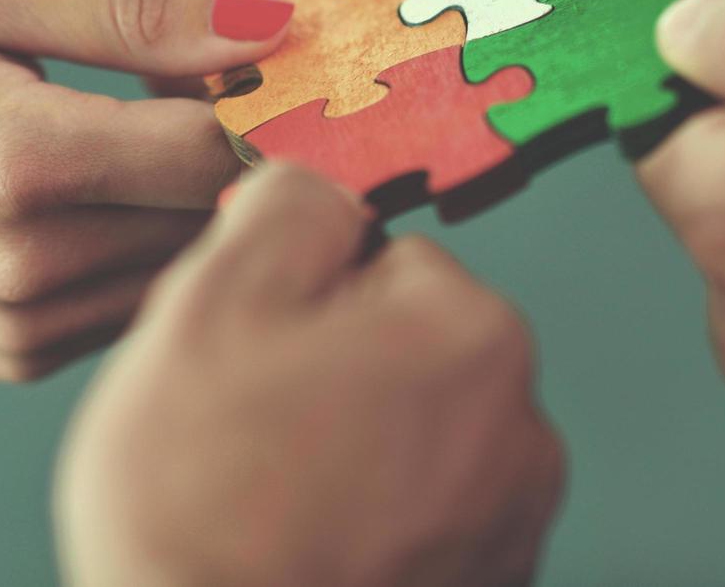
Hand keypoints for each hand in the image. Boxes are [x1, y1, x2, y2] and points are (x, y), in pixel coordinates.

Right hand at [0, 0, 292, 379]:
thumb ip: (132, 11)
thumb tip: (267, 28)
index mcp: (16, 164)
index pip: (211, 153)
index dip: (255, 104)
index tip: (255, 67)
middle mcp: (24, 265)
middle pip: (212, 214)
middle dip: (228, 148)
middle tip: (186, 88)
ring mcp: (22, 325)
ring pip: (187, 264)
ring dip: (188, 199)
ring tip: (125, 135)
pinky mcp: (19, 354)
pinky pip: (139, 299)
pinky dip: (146, 243)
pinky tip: (97, 192)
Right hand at [55, 165, 563, 586]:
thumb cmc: (202, 503)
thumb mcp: (217, 298)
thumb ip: (290, 203)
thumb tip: (322, 178)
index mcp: (473, 332)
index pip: (384, 256)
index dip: (299, 296)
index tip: (255, 353)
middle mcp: (522, 424)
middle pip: (403, 342)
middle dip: (331, 367)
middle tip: (251, 431)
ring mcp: (510, 517)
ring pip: (410, 427)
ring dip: (352, 444)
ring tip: (274, 497)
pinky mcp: (487, 583)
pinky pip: (422, 506)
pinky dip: (374, 515)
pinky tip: (307, 541)